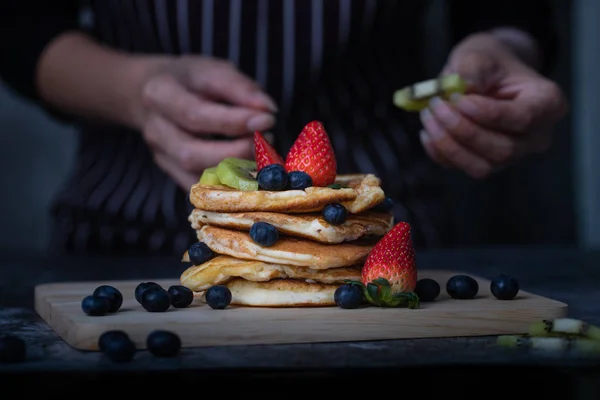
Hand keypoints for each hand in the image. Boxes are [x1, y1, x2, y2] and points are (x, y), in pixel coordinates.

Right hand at [131, 56, 276, 189]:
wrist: (151, 91)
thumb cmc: (190, 80)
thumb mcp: (213, 71)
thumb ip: (239, 88)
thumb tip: (267, 109)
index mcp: (160, 94)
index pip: (196, 114)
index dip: (234, 121)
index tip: (268, 119)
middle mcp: (154, 129)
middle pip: (190, 152)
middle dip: (234, 151)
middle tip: (266, 140)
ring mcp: (160, 154)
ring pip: (193, 175)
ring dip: (232, 170)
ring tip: (261, 155)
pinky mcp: (170, 170)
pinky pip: (197, 187)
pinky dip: (224, 184)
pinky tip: (248, 173)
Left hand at [419, 33, 567, 177]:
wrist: (485, 74)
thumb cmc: (489, 63)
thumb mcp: (481, 54)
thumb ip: (473, 69)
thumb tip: (461, 90)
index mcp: (547, 103)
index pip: (522, 118)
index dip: (487, 113)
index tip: (457, 99)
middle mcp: (535, 136)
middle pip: (502, 149)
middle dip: (462, 129)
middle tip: (435, 105)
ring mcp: (513, 155)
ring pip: (482, 167)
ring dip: (449, 145)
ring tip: (429, 116)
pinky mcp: (488, 164)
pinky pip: (462, 168)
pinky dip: (440, 153)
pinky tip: (428, 131)